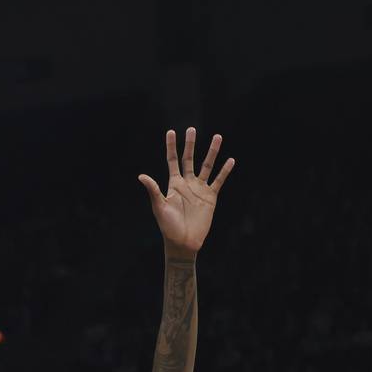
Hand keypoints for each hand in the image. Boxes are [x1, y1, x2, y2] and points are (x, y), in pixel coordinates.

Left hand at [138, 127, 234, 257]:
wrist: (184, 242)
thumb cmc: (168, 226)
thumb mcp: (159, 207)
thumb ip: (154, 190)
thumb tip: (141, 176)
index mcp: (173, 184)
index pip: (172, 161)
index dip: (171, 147)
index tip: (171, 132)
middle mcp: (187, 184)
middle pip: (189, 159)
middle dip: (190, 145)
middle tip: (191, 129)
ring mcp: (199, 189)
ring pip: (206, 166)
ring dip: (212, 152)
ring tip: (217, 137)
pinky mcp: (211, 197)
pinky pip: (219, 181)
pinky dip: (225, 171)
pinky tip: (230, 160)